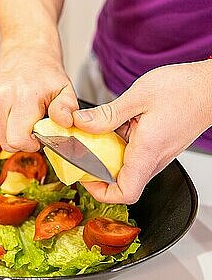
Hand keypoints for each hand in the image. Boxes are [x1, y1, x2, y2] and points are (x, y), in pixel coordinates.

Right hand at [0, 46, 78, 151]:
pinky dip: (4, 123)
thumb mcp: (65, 89)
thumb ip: (68, 109)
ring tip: (24, 115)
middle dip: (22, 140)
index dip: (30, 144)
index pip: (18, 141)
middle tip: (33, 126)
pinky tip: (14, 109)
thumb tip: (65, 122)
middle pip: (6, 142)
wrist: (26, 50)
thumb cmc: (46, 72)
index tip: (39, 136)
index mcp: (23, 97)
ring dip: (12, 131)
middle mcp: (0, 97)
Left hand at [73, 61, 211, 203]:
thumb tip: (80, 123)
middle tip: (82, 150)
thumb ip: (107, 113)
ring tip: (95, 135)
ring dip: (107, 155)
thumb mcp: (138, 96)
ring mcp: (158, 154)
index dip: (100, 192)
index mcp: (148, 151)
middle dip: (97, 170)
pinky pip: (134, 154)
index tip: (84, 176)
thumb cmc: (184, 89)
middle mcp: (154, 159)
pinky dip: (119, 144)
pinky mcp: (158, 146)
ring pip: (127, 167)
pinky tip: (114, 125)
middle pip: (121, 182)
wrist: (210, 86)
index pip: (125, 193)